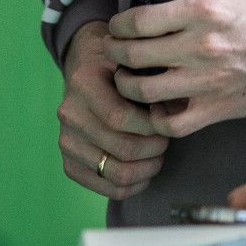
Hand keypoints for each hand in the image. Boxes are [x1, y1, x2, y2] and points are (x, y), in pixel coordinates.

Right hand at [56, 21, 170, 199]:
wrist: (88, 68)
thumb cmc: (119, 64)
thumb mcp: (134, 57)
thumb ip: (152, 78)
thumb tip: (178, 109)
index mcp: (83, 82)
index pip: (120, 117)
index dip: (151, 125)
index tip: (167, 120)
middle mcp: (69, 113)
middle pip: (122, 149)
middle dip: (154, 148)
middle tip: (167, 139)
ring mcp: (66, 140)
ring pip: (116, 173)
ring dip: (147, 168)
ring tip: (158, 154)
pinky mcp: (69, 162)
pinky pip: (106, 188)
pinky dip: (133, 185)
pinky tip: (144, 170)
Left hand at [104, 0, 245, 137]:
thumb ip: (199, 3)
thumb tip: (168, 11)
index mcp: (205, 11)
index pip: (139, 21)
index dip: (118, 25)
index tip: (116, 27)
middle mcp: (201, 46)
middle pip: (134, 55)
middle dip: (115, 52)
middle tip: (112, 51)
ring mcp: (208, 81)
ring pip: (144, 92)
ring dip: (127, 85)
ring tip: (127, 79)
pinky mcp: (219, 109)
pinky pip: (172, 123)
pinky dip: (156, 119)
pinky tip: (156, 108)